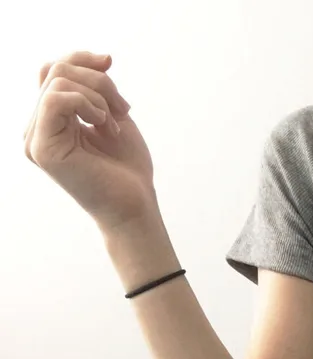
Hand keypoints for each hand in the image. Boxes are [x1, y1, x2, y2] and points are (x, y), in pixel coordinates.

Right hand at [24, 50, 158, 233]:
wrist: (135, 206)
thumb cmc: (128, 169)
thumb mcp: (115, 116)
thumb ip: (100, 87)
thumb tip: (102, 56)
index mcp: (52, 121)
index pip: (53, 70)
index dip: (82, 59)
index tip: (110, 64)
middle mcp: (37, 128)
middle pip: (56, 70)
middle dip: (98, 81)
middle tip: (124, 110)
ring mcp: (36, 139)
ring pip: (57, 82)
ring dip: (97, 96)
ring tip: (114, 125)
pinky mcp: (41, 149)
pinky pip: (55, 100)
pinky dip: (87, 104)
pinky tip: (103, 125)